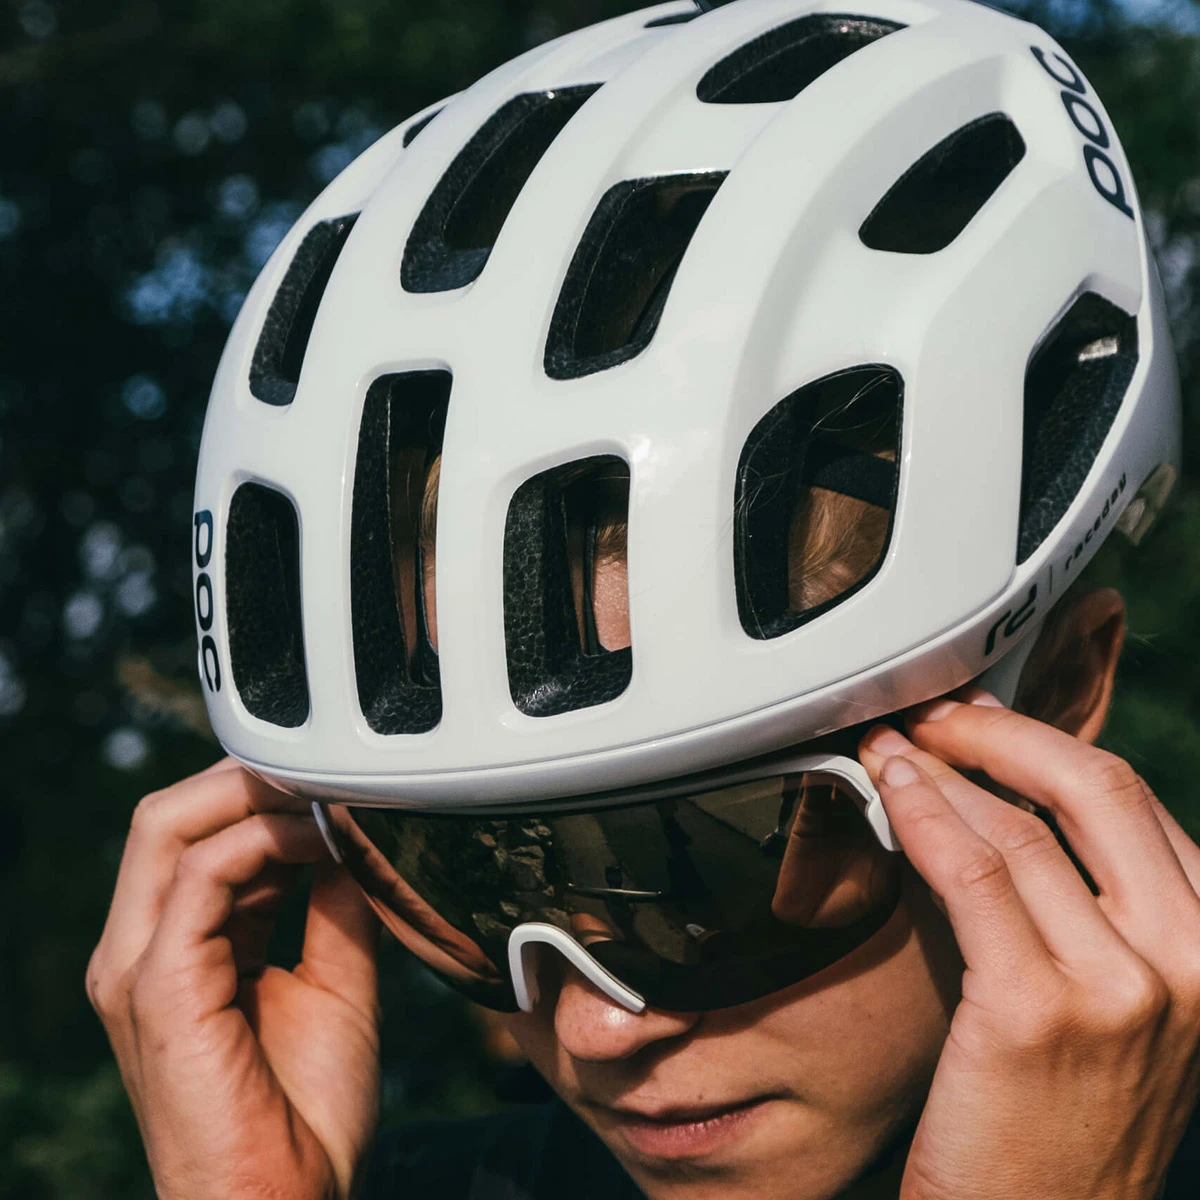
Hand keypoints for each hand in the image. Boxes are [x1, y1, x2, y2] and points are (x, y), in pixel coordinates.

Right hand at [87, 759, 380, 1199]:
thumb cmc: (303, 1110)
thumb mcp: (333, 979)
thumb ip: (331, 905)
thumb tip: (352, 837)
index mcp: (176, 948)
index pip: (195, 836)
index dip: (261, 794)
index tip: (332, 778)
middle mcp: (142, 950)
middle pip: (168, 815)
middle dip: (246, 777)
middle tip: (324, 767)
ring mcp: (139, 967)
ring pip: (169, 828)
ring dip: (253, 796)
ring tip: (326, 791)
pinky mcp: (158, 987)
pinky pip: (199, 879)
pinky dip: (260, 841)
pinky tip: (318, 840)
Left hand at [859, 692, 1199, 1199]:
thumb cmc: (1066, 1122)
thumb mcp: (1117, 1004)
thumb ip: (1092, 906)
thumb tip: (1012, 799)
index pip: (1130, 802)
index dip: (1044, 743)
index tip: (984, 719)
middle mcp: (1189, 962)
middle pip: (1092, 786)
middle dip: (999, 731)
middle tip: (933, 714)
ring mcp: (1119, 990)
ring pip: (1017, 826)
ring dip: (940, 767)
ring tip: (890, 747)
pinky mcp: (1035, 1015)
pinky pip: (970, 875)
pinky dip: (921, 814)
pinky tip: (888, 788)